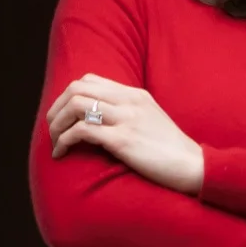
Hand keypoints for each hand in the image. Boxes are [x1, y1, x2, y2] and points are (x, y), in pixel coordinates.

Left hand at [47, 74, 204, 194]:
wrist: (193, 166)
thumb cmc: (171, 150)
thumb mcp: (151, 120)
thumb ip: (128, 113)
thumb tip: (100, 119)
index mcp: (135, 94)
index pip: (90, 80)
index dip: (68, 96)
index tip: (63, 117)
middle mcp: (129, 101)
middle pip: (77, 88)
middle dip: (56, 108)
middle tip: (52, 129)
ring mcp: (126, 119)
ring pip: (76, 105)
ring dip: (57, 124)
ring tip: (55, 142)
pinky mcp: (123, 140)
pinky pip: (82, 131)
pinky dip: (64, 141)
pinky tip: (62, 153)